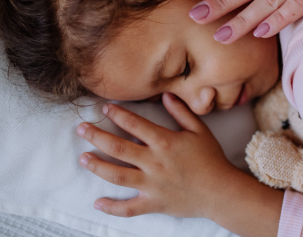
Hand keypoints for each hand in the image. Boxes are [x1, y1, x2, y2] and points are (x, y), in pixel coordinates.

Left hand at [76, 93, 237, 218]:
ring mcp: (152, 185)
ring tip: (83, 158)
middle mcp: (154, 163)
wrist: (221, 191)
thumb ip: (181, 112)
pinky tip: (97, 202)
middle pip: (118, 148)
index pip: (135, 124)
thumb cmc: (212, 159)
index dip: (118, 114)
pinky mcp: (153, 203)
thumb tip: (166, 95)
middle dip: (97, 136)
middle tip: (81, 129)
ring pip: (117, 175)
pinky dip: (112, 207)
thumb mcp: (200, 130)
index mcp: (165, 142)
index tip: (105, 108)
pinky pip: (128, 208)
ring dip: (97, 166)